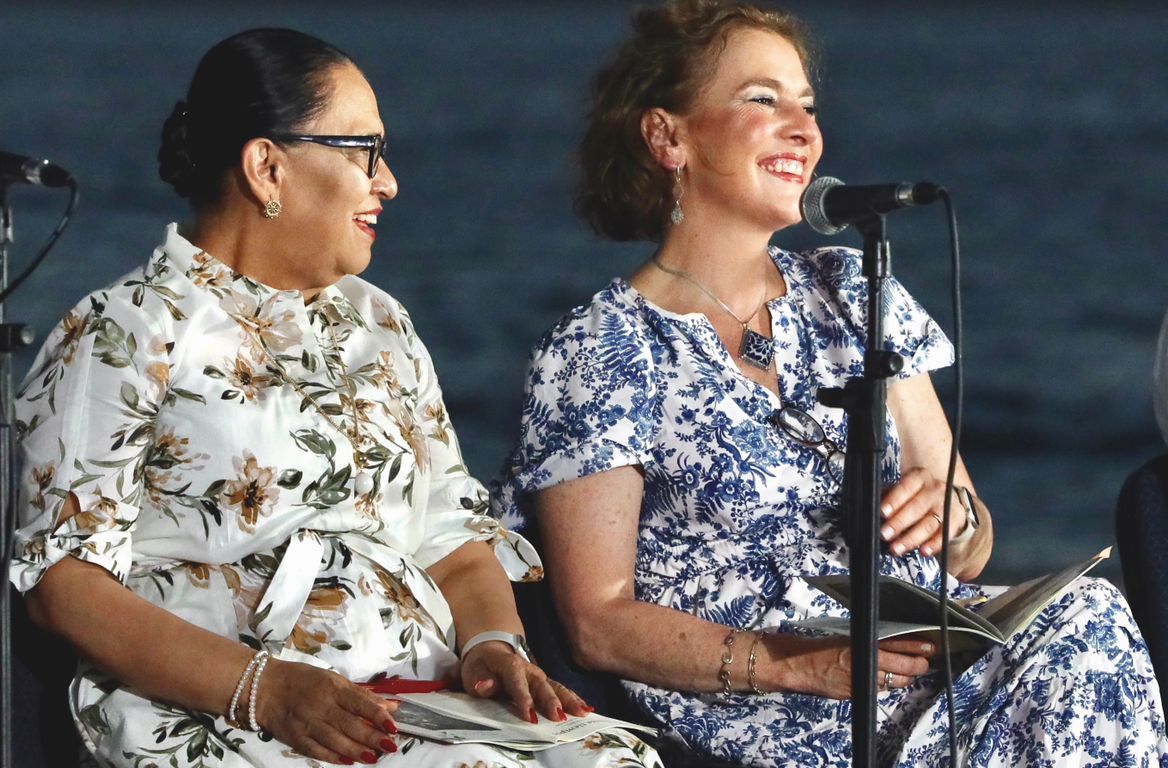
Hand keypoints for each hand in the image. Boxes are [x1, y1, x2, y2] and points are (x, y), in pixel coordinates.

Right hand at [255, 658, 399, 765]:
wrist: (265, 688)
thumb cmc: (304, 680)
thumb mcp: (333, 679)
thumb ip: (361, 695)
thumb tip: (389, 705)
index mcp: (333, 688)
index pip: (360, 703)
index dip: (378, 715)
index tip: (393, 726)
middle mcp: (321, 706)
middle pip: (350, 724)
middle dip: (371, 737)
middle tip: (390, 746)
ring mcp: (308, 724)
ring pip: (335, 740)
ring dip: (356, 751)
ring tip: (373, 758)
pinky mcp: (296, 738)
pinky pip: (317, 750)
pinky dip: (334, 757)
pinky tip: (349, 762)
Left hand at [460, 641, 592, 722]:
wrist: (491, 651)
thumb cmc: (482, 665)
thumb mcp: (473, 671)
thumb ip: (479, 680)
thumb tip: (483, 685)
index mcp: (509, 665)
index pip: (516, 680)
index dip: (523, 697)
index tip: (529, 714)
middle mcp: (528, 670)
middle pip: (541, 685)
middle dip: (550, 701)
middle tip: (558, 717)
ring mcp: (539, 676)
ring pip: (556, 687)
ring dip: (568, 700)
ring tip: (582, 712)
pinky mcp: (545, 683)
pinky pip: (561, 691)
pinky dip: (573, 699)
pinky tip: (586, 709)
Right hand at [767, 634, 934, 698]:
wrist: (799, 665)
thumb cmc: (822, 647)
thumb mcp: (847, 636)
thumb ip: (869, 641)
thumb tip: (894, 645)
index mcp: (862, 642)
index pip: (898, 644)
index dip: (918, 646)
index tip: (932, 647)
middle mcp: (865, 660)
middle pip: (904, 667)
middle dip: (918, 666)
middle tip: (923, 663)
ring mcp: (862, 679)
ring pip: (896, 681)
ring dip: (903, 677)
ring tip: (906, 672)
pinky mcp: (857, 693)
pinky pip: (879, 689)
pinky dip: (883, 684)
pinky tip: (882, 679)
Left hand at [880, 467, 966, 556]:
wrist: (947, 501)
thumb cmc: (916, 496)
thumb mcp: (902, 492)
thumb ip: (888, 499)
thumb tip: (872, 512)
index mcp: (919, 477)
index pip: (906, 486)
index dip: (894, 500)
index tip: (883, 512)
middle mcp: (935, 489)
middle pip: (916, 507)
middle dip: (899, 522)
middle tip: (885, 534)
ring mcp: (947, 505)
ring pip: (929, 523)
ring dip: (912, 538)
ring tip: (897, 548)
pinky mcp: (956, 520)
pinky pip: (944, 534)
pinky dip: (934, 544)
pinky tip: (923, 551)